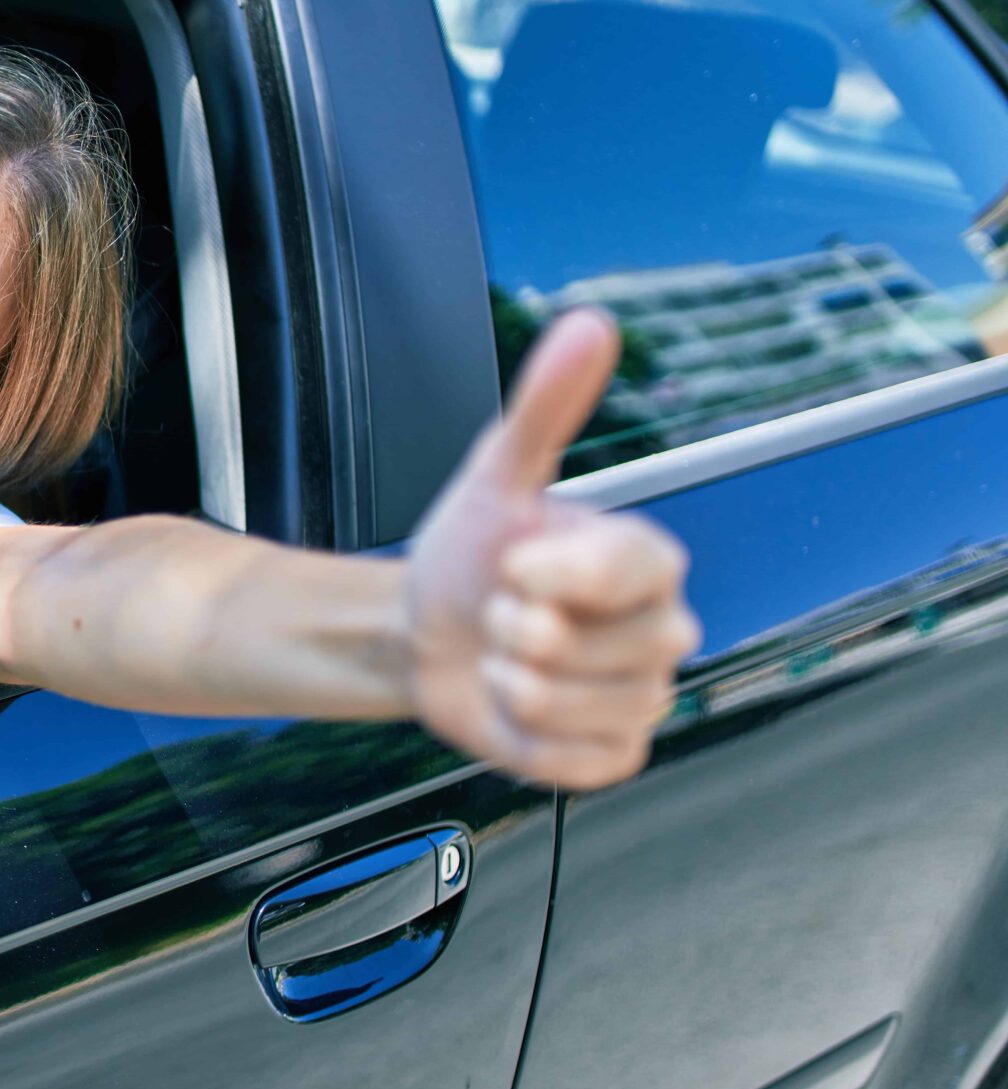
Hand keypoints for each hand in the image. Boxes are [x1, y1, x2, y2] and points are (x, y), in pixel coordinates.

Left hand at [404, 308, 701, 789]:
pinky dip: (527, 739)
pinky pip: (579, 765)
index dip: (542, 574)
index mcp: (649, 561)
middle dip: (510, 629)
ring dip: (508, 682)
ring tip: (503, 656)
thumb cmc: (470, 551)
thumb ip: (547, 405)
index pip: (618, 573)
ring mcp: (642, 697)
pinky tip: (515, 706)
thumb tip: (591, 324)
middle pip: (586, 647)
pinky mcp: (614, 755)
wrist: (424, 630)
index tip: (509, 562)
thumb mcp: (498, 474)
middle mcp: (663, 630)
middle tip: (500, 612)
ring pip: (574, 706)